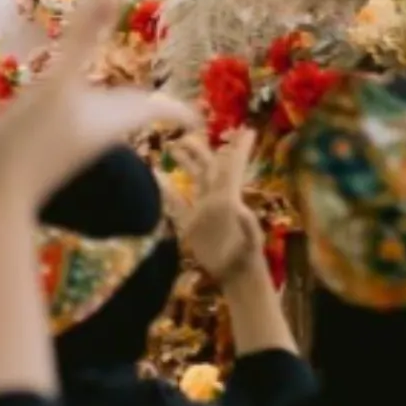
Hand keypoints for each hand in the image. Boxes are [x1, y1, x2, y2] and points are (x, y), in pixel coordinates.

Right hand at [0, 0, 190, 215]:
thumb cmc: (30, 141)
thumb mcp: (60, 81)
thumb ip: (85, 36)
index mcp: (108, 120)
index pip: (155, 111)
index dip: (177, 111)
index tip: (198, 118)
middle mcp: (89, 130)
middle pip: (125, 113)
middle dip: (139, 102)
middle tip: (156, 95)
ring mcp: (59, 139)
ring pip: (91, 116)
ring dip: (102, 100)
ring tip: (106, 86)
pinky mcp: (30, 143)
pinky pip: (57, 118)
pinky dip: (63, 103)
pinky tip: (49, 96)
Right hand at [161, 130, 263, 283]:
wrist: (235, 274)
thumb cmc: (245, 258)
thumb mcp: (250, 243)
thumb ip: (249, 228)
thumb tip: (244, 211)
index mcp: (229, 198)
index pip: (232, 168)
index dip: (239, 149)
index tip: (247, 130)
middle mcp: (216, 198)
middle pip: (208, 167)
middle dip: (199, 149)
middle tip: (186, 133)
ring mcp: (203, 208)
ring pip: (193, 178)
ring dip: (185, 162)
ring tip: (173, 146)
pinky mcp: (190, 222)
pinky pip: (176, 200)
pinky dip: (167, 188)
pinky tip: (156, 177)